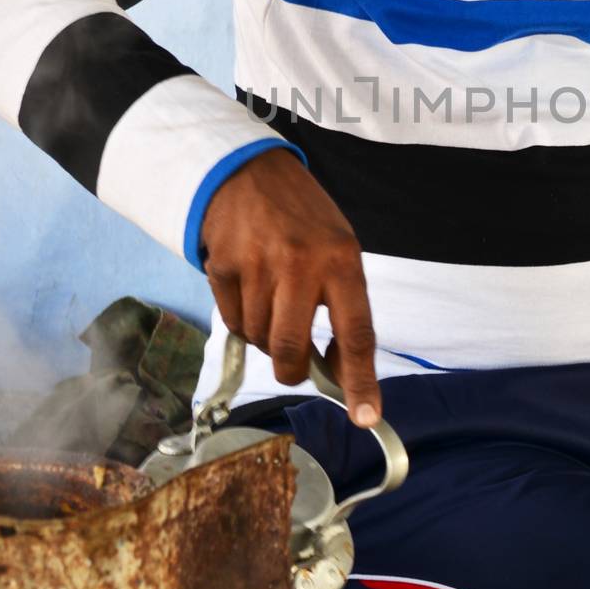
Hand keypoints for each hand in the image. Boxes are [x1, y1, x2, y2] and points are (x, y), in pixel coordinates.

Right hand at [200, 149, 380, 426]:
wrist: (248, 172)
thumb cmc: (303, 218)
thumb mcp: (338, 249)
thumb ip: (340, 304)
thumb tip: (336, 369)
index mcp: (342, 260)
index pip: (357, 334)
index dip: (361, 381)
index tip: (366, 416)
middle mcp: (301, 264)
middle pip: (292, 349)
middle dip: (292, 369)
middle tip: (295, 363)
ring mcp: (258, 265)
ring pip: (260, 339)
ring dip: (267, 338)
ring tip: (273, 303)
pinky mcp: (223, 267)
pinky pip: (233, 322)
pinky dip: (243, 320)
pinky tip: (250, 289)